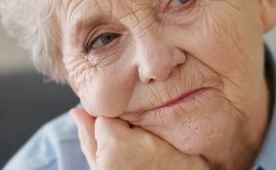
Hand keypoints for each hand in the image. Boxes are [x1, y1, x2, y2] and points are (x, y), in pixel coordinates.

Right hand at [70, 108, 210, 169]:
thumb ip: (89, 141)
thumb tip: (78, 111)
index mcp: (118, 144)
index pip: (110, 114)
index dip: (108, 129)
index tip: (111, 144)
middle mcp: (149, 142)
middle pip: (137, 121)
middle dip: (133, 134)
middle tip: (133, 162)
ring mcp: (176, 151)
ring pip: (161, 132)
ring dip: (155, 145)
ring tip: (149, 169)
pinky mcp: (197, 162)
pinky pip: (183, 146)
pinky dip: (176, 157)